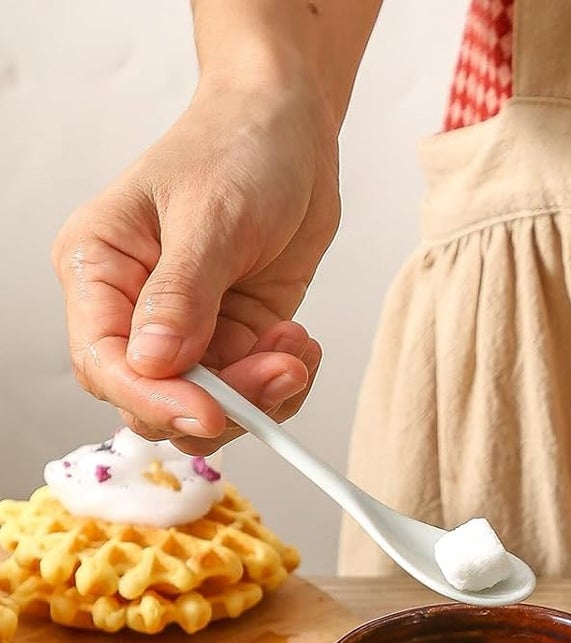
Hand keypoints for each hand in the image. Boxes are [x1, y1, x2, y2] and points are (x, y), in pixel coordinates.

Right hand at [52, 78, 340, 449]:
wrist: (288, 131)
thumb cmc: (236, 150)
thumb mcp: (210, 218)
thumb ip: (182, 295)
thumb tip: (153, 362)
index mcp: (99, 268)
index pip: (103, 362)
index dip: (153, 399)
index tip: (211, 412)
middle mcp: (134, 307)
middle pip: (153, 400)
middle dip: (219, 403)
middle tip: (278, 371)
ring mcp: (188, 328)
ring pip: (208, 405)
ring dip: (261, 396)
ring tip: (297, 347)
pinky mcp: (235, 336)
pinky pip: (251, 391)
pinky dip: (282, 383)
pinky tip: (301, 344)